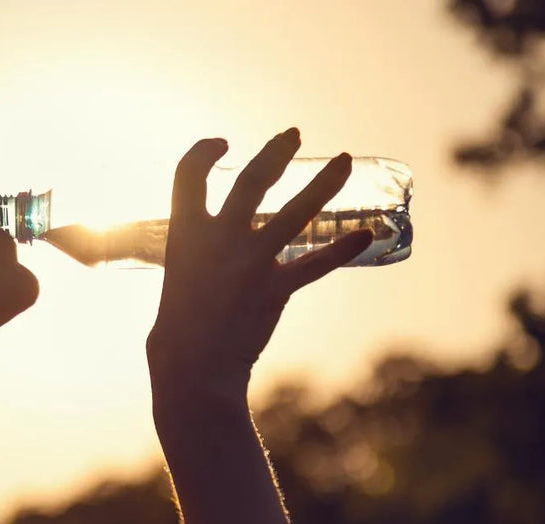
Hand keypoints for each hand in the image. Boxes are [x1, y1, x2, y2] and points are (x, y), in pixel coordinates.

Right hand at [147, 129, 372, 403]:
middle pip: (252, 180)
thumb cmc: (178, 328)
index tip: (223, 144)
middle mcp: (218, 239)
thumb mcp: (179, 277)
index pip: (189, 175)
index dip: (204, 153)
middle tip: (293, 135)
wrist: (191, 367)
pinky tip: (366, 236)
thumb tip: (213, 246)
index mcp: (184, 233)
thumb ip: (199, 254)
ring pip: (296, 212)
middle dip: (275, 153)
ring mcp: (249, 262)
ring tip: (346, 161)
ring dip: (324, 184)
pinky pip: (317, 265)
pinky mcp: (275, 290)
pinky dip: (343, 249)